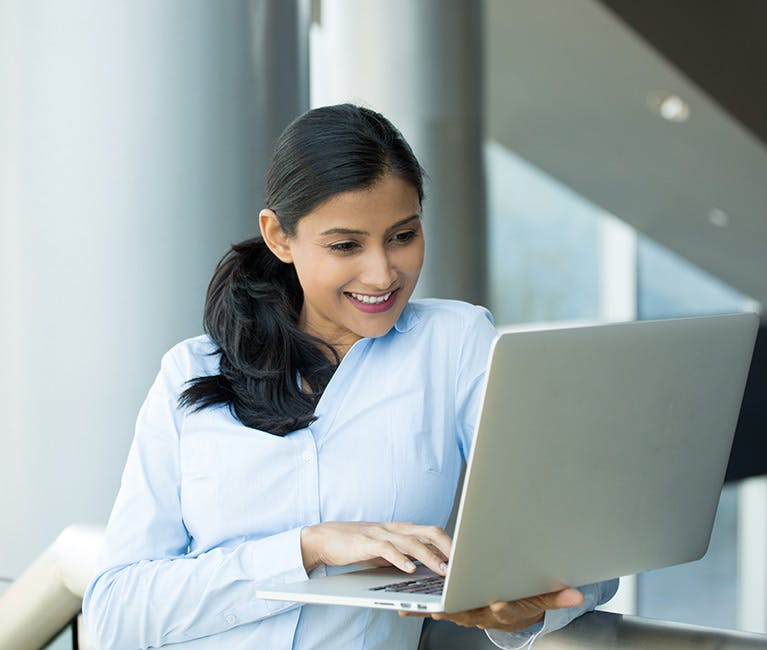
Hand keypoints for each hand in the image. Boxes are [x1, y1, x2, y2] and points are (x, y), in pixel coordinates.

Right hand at [300, 521, 450, 575]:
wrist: (326, 538)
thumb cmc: (358, 545)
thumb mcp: (386, 549)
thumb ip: (406, 553)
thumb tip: (429, 566)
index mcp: (402, 529)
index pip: (433, 532)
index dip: (450, 544)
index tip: (465, 558)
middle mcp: (395, 528)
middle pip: (429, 532)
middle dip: (448, 547)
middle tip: (462, 563)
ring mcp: (382, 533)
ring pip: (412, 542)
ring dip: (430, 557)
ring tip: (443, 571)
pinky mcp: (367, 543)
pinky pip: (388, 549)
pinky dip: (401, 559)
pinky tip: (410, 569)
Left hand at [399, 587, 583, 631]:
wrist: (509, 611)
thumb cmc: (522, 599)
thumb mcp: (540, 598)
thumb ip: (555, 597)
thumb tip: (577, 595)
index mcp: (504, 610)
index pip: (504, 612)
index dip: (501, 609)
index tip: (497, 604)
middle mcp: (483, 615)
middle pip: (469, 613)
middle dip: (455, 607)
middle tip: (440, 605)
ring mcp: (466, 613)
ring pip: (448, 612)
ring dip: (431, 608)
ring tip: (414, 603)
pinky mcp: (452, 608)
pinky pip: (434, 609)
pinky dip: (418, 608)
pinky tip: (402, 606)